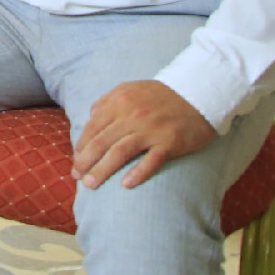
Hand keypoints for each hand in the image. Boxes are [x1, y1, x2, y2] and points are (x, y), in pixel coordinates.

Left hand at [72, 80, 215, 190]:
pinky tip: (125, 185)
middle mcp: (131, 115)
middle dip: (85, 162)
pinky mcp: (169, 142)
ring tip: (91, 184)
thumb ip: (107, 102)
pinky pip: (151, 161)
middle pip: (101, 142)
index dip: (81, 146)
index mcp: (119, 101)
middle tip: (77, 177)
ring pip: (120, 152)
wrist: (198, 93)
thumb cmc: (160, 95)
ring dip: (102, 170)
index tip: (75, 161)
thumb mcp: (129, 90)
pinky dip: (137, 173)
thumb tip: (89, 119)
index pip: (92, 128)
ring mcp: (151, 129)